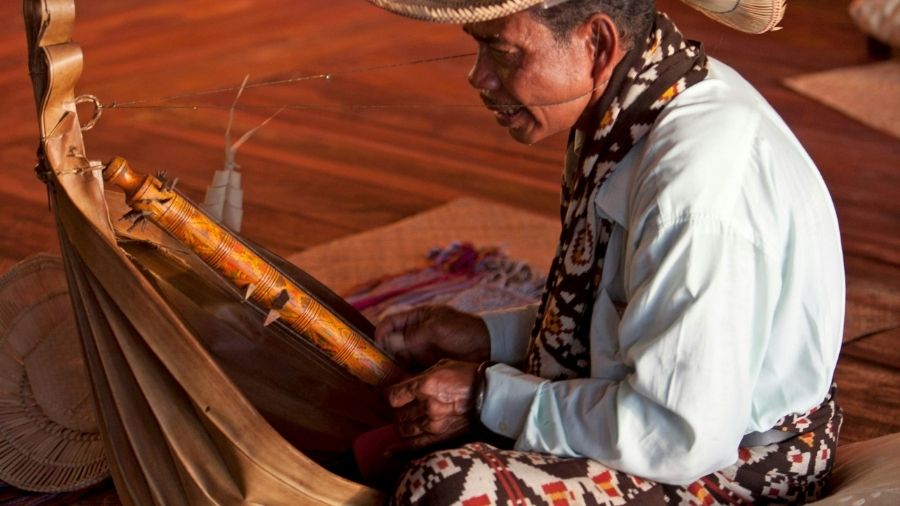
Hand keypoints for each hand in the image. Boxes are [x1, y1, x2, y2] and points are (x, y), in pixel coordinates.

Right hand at [374, 305, 489, 370]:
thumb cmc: (463, 331)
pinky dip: (403, 377)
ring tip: (385, 380)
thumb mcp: (437, 329)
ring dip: (391, 368)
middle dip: (383, 354)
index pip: (390, 322)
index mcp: (416, 318)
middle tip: (376, 368)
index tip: (376, 347)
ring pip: (398, 359)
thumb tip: (388, 342)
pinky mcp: (427, 366)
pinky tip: (400, 385)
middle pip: (391, 343)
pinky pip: (410, 371)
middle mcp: (415, 334)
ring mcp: (421, 351)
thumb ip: (412, 336)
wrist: (488, 347)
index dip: (380, 333)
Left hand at [386, 359, 478, 449]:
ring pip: (404, 429)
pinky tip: (388, 452)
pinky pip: (415, 446)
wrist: (491, 395)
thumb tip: (405, 380)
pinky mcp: (441, 437)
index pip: (393, 396)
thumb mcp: (443, 366)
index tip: (391, 394)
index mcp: (425, 385)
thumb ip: (422, 375)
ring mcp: (433, 424)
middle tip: (403, 406)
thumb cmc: (468, 376)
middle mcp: (427, 406)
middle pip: (398, 413)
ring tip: (409, 420)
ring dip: (403, 425)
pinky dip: (400, 450)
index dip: (389, 395)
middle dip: (398, 410)